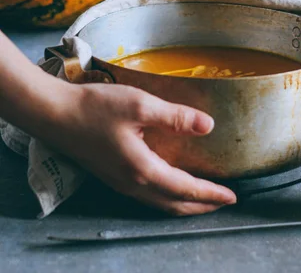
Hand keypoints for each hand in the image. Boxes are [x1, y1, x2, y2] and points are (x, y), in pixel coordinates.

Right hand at [0, 33, 235, 215]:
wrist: (55, 114)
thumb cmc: (96, 108)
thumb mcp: (139, 106)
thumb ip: (175, 117)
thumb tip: (208, 126)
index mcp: (143, 169)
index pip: (185, 189)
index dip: (210, 194)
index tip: (232, 196)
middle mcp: (132, 183)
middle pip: (174, 204)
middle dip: (201, 206)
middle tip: (223, 203)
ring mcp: (120, 183)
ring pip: (159, 203)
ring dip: (184, 204)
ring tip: (202, 199)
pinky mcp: (112, 176)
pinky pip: (147, 196)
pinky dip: (166, 197)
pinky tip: (169, 184)